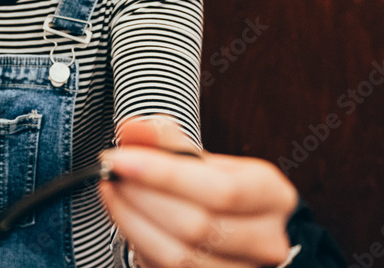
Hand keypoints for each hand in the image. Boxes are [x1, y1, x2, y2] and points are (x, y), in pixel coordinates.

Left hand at [99, 116, 297, 267]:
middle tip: (112, 175)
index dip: (165, 175)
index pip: (223, 189)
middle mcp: (267, 240)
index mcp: (272, 195)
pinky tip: (124, 217)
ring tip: (114, 193)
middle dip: (141, 197)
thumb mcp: (196, 157)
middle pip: (198, 225)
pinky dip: (138, 242)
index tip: (119, 158)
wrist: (221, 224)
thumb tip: (134, 129)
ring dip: (133, 221)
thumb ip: (164, 139)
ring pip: (181, 256)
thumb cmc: (209, 187)